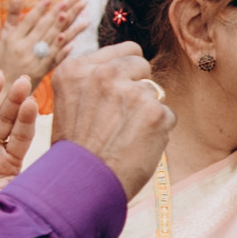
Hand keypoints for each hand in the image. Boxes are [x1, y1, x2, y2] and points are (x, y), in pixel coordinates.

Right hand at [0, 0, 79, 92]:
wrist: (1, 93)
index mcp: (12, 41)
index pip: (28, 21)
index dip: (39, 10)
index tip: (49, 0)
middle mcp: (24, 49)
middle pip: (43, 28)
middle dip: (56, 13)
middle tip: (68, 2)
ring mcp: (35, 60)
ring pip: (52, 41)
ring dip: (66, 28)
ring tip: (78, 16)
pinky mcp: (42, 71)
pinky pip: (55, 58)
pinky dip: (64, 50)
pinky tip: (74, 42)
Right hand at [50, 43, 169, 191]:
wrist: (82, 187)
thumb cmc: (75, 152)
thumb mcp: (69, 104)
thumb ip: (91, 82)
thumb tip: (123, 68)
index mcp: (76, 69)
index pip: (123, 50)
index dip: (125, 71)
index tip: (119, 89)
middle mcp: (103, 74)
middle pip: (141, 64)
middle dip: (138, 85)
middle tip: (122, 117)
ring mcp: (130, 91)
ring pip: (154, 91)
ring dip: (146, 111)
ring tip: (124, 136)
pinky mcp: (155, 112)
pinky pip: (167, 115)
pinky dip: (158, 132)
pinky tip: (137, 147)